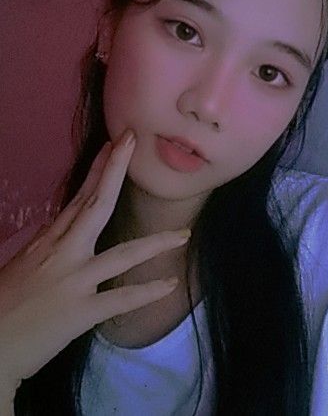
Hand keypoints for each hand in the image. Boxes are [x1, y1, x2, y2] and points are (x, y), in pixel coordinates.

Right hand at [0, 129, 191, 388]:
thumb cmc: (4, 305)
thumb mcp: (27, 264)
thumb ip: (53, 246)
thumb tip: (74, 228)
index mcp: (48, 242)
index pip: (79, 198)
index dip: (99, 169)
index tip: (116, 144)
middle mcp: (62, 254)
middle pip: (96, 205)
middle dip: (115, 170)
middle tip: (134, 141)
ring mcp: (73, 282)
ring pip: (123, 254)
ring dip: (156, 243)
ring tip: (183, 235)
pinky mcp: (80, 312)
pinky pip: (120, 299)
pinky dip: (147, 293)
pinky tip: (169, 284)